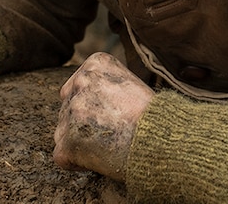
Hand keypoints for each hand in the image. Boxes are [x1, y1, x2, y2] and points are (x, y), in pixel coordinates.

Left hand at [54, 52, 153, 181]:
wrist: (165, 142)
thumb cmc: (155, 118)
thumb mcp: (130, 85)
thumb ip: (103, 85)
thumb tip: (83, 97)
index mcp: (95, 63)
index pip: (76, 86)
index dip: (93, 106)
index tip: (114, 116)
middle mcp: (81, 81)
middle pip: (68, 107)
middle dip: (82, 123)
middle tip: (111, 134)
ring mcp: (73, 110)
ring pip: (63, 131)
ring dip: (80, 142)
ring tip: (109, 146)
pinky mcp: (68, 141)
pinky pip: (62, 156)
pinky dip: (77, 163)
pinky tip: (100, 160)